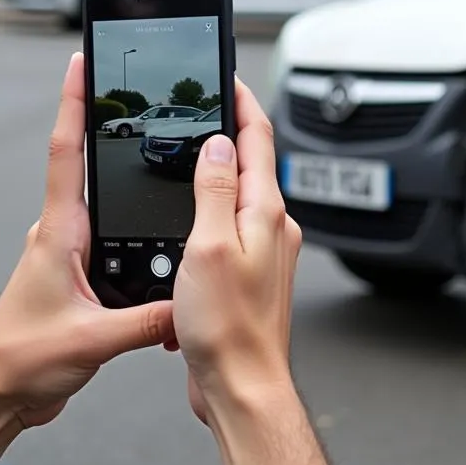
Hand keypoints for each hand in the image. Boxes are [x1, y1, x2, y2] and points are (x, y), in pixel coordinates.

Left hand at [0, 52, 174, 430]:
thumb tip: (188, 301)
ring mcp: (68, 255)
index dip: (75, 104)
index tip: (82, 64)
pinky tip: (153, 250)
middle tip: (136, 94)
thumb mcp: (93, 339)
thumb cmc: (20, 360)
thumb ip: (146, 320)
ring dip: (128, 192)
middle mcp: (62, 235)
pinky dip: (132, 237)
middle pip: (89, 168)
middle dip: (111, 129)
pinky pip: (110, 244)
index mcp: (59, 233)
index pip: (67, 153)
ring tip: (159, 171)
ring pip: (105, 209)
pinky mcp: (77, 278)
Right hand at [172, 78, 301, 423]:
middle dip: (230, 131)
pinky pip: (232, 227)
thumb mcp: (209, 246)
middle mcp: (273, 227)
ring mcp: (266, 251)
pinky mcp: (251, 274)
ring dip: (220, 171)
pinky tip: (192, 218)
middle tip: (208, 107)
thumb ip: (214, 190)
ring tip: (195, 153)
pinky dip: (213, 209)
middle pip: (252, 163)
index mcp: (265, 213)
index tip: (228, 78)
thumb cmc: (227, 328)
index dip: (242, 103)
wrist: (242, 386)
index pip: (258, 139)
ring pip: (241, 196)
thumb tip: (219, 145)